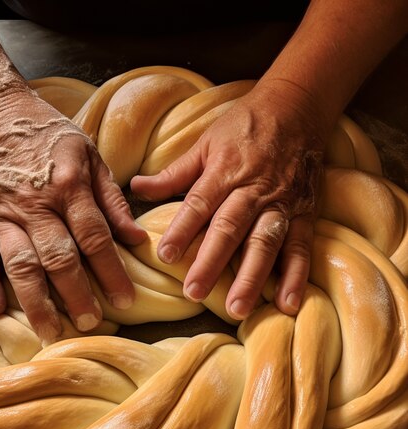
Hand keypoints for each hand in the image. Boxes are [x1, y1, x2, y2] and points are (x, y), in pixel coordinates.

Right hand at [0, 82, 145, 341]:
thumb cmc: (48, 136)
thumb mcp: (90, 156)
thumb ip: (113, 200)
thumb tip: (137, 238)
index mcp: (68, 186)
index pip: (95, 237)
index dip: (111, 272)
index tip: (125, 300)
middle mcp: (35, 204)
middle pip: (59, 257)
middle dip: (76, 294)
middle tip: (91, 323)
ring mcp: (3, 214)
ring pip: (22, 264)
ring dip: (36, 301)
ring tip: (51, 331)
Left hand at [131, 78, 325, 319]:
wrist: (298, 108)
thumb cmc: (245, 127)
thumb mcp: (205, 143)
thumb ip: (174, 173)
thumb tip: (136, 187)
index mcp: (225, 171)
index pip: (200, 204)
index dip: (182, 230)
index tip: (166, 257)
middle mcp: (253, 190)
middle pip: (230, 229)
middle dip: (212, 262)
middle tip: (194, 293)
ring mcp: (281, 204)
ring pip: (265, 243)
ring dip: (251, 277)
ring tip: (237, 308)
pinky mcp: (305, 214)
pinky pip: (301, 248)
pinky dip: (296, 277)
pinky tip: (287, 304)